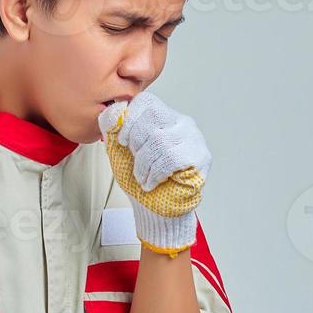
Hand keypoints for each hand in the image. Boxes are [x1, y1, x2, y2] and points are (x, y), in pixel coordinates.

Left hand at [98, 91, 212, 254]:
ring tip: (143, 177)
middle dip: (136, 141)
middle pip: (153, 115)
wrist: (155, 210)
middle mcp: (182, 123)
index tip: (122, 141)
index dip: (129, 119)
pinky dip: (155, 173)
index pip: (147, 102)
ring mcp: (194, 139)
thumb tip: (112, 111)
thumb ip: (113, 129)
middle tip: (136, 160)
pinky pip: (171, 158)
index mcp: (164, 118)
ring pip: (160, 139)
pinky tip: (152, 182)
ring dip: (144, 164)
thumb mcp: (120, 151)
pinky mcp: (200, 158)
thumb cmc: (142, 180)